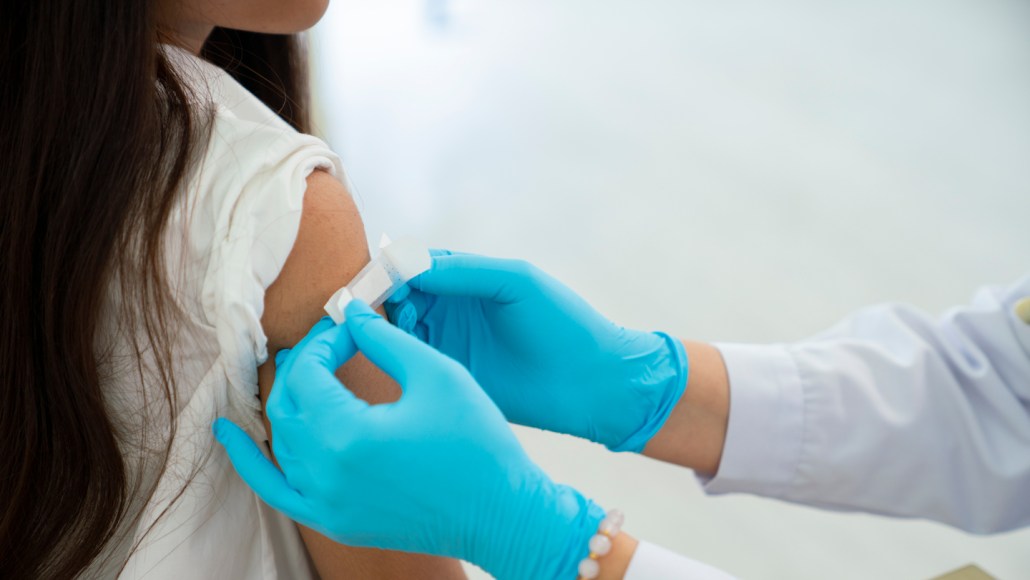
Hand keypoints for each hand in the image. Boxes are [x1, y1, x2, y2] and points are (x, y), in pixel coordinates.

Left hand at [213, 300, 604, 579]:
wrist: (502, 514)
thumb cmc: (478, 443)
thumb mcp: (437, 375)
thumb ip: (384, 339)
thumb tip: (349, 312)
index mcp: (347, 435)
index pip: (308, 372)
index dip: (324, 340)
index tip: (349, 325)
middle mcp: (324, 474)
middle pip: (287, 403)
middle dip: (305, 365)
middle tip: (335, 342)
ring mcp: (325, 503)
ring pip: (281, 440)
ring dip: (288, 400)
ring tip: (307, 369)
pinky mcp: (334, 521)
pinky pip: (275, 489)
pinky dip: (249, 460)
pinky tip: (227, 435)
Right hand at [386, 252, 687, 451]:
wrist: (591, 383)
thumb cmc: (562, 323)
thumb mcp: (515, 282)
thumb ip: (463, 271)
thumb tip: (410, 264)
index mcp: (467, 278)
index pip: (416, 265)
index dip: (394, 268)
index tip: (380, 276)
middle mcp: (452, 309)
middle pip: (399, 295)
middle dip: (384, 296)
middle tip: (380, 305)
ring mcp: (449, 344)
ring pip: (399, 328)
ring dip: (387, 324)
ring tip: (396, 327)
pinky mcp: (450, 376)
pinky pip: (413, 362)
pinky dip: (396, 354)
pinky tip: (394, 353)